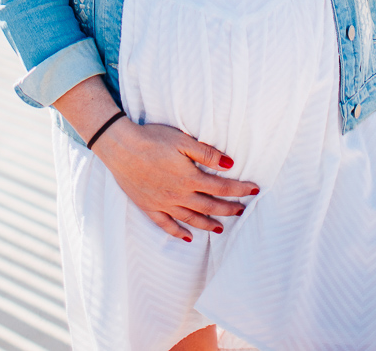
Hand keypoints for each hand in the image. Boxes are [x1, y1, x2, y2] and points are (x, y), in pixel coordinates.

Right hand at [93, 117, 259, 241]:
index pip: (221, 187)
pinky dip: (178, 233)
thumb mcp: (183, 140)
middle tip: (242, 210)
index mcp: (190, 178)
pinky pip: (166, 225)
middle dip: (229, 209)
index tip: (255, 190)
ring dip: (208, 224)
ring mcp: (163, 204)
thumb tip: (230, 164)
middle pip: (210, 207)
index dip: (240, 189)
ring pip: (191, 219)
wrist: (121, 147)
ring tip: (221, 228)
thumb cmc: (152, 139)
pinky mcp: (148, 207)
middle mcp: (179, 195)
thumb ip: (207, 154)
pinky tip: (188, 237)